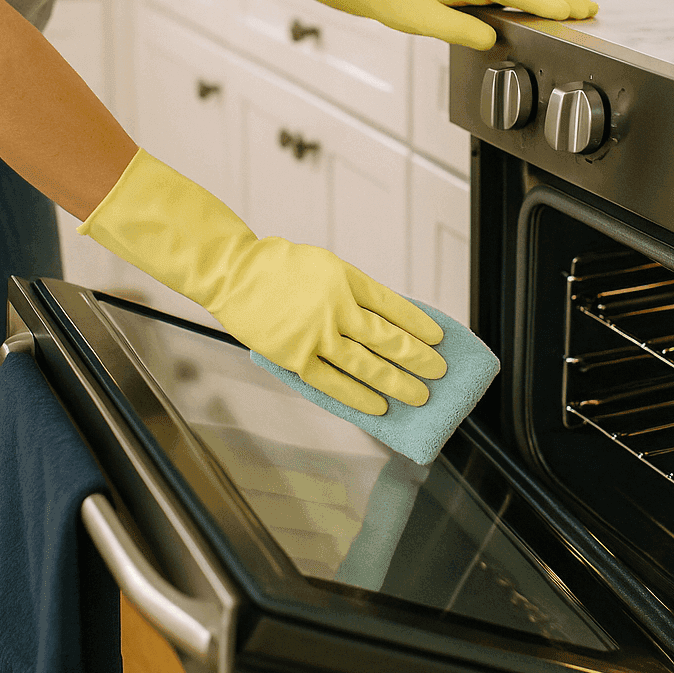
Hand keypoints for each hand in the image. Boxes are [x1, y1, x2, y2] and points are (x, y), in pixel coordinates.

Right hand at [206, 237, 445, 413]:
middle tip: (439, 371)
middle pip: (388, 339)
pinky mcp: (296, 358)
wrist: (235, 274)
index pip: (394, 307)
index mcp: (347, 280)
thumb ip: (354, 291)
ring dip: (397, 382)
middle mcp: (337, 308)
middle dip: (419, 358)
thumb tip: (386, 320)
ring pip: (367, 365)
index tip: (438, 339)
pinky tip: (379, 407)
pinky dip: (359, 397)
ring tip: (419, 395)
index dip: (419, 325)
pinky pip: (334, 383)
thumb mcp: (326, 266)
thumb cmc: (279, 268)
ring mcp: (316, 335)